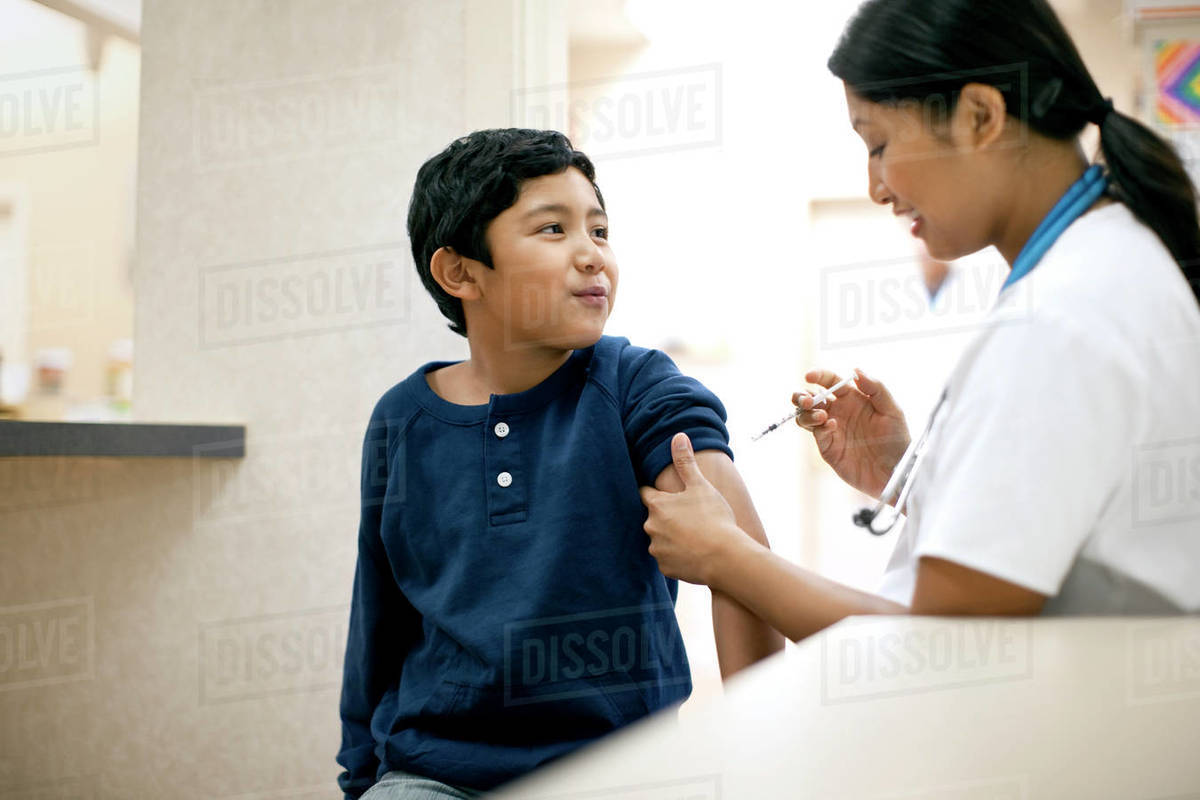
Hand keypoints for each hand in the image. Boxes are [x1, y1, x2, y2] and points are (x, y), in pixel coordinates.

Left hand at [639, 433, 745, 586]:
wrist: (725, 557)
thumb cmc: (714, 518)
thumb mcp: (700, 486)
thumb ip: (685, 462)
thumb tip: (678, 436)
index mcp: (657, 505)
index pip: (645, 493)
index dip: (654, 492)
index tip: (664, 495)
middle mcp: (651, 527)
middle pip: (654, 518)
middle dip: (667, 517)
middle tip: (689, 517)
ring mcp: (657, 549)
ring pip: (661, 539)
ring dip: (672, 537)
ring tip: (694, 536)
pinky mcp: (665, 567)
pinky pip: (668, 559)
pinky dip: (678, 556)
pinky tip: (695, 552)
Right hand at [791, 368, 909, 500]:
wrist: (895, 473)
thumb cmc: (898, 440)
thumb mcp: (892, 410)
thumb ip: (876, 388)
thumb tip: (856, 370)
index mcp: (853, 398)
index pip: (830, 381)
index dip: (818, 375)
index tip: (809, 376)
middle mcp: (839, 411)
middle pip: (810, 397)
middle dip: (802, 395)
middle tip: (808, 400)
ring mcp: (831, 429)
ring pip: (805, 414)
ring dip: (806, 412)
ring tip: (821, 416)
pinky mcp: (827, 446)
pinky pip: (815, 432)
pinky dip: (817, 426)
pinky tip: (831, 426)